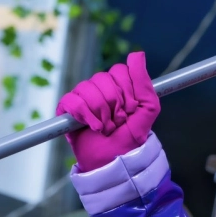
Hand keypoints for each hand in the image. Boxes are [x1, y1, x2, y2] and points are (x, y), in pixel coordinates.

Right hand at [56, 51, 159, 169]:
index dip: (127, 91)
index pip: (119, 70)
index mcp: (119, 86)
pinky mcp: (67, 110)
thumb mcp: (148, 109)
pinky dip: (84, 114)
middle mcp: (100, 89)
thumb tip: (137, 54)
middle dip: (114, 104)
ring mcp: (82, 98)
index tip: (131, 109)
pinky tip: (92, 126)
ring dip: (101, 113)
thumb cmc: (131, 138)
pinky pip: (71, 100)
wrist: (114, 162)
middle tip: (118, 121)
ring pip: (87, 88)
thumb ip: (144, 82)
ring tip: (105, 127)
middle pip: (103, 78)